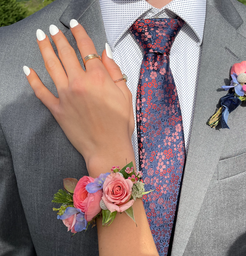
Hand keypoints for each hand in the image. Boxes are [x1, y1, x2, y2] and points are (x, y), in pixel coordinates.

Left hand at [24, 20, 134, 171]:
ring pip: (52, 66)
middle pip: (66, 53)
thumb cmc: (119, 124)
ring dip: (45, 48)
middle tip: (53, 29)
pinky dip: (33, 79)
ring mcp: (66, 95)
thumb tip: (105, 51)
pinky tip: (27, 69)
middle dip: (59, 38)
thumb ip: (114, 71)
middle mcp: (79, 82)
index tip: (74, 25)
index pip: (86, 48)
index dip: (79, 33)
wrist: (107, 147)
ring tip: (40, 37)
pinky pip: (41, 91)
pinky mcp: (57, 109)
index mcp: (98, 77)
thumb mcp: (125, 95)